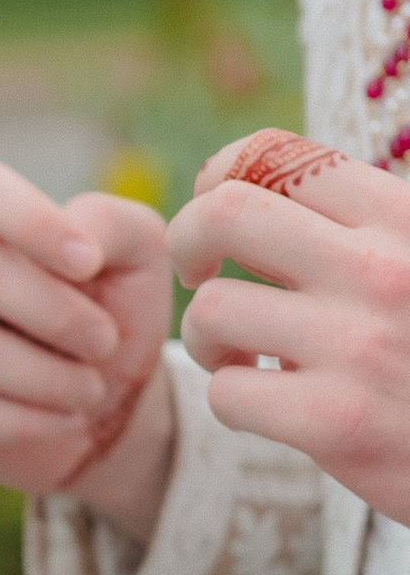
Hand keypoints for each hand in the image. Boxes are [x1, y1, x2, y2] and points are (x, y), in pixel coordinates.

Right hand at [0, 159, 175, 530]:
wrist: (100, 410)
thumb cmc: (110, 320)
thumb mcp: (135, 260)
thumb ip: (110, 226)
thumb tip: (74, 242)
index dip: (31, 222)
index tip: (89, 264)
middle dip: (54, 313)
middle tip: (104, 343)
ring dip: (45, 378)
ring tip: (89, 393)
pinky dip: (20, 421)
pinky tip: (59, 422)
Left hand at [173, 133, 409, 521]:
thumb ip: (358, 228)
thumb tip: (255, 180)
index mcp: (403, 218)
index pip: (275, 152)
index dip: (220, 178)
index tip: (222, 221)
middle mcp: (380, 269)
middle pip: (225, 213)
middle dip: (187, 240)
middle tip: (198, 273)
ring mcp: (357, 345)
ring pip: (211, 307)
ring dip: (204, 336)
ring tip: (239, 354)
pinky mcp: (337, 422)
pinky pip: (226, 392)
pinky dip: (230, 399)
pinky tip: (266, 403)